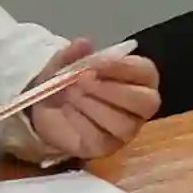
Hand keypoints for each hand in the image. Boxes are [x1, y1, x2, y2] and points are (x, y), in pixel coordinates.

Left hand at [19, 46, 160, 161]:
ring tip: (69, 94)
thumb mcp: (66, 62)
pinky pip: (100, 138)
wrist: (46, 107)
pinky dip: (80, 122)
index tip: (94, 64)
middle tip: (81, 80)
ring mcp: (126, 131)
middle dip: (111, 90)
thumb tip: (83, 44)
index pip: (145, 72)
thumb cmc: (69, 80)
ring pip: (122, 124)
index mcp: (140, 78)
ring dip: (93, 106)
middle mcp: (140, 106)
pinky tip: (67, 109)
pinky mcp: (106, 148)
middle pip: (144, 103)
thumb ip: (74, 53)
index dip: (122, 68)